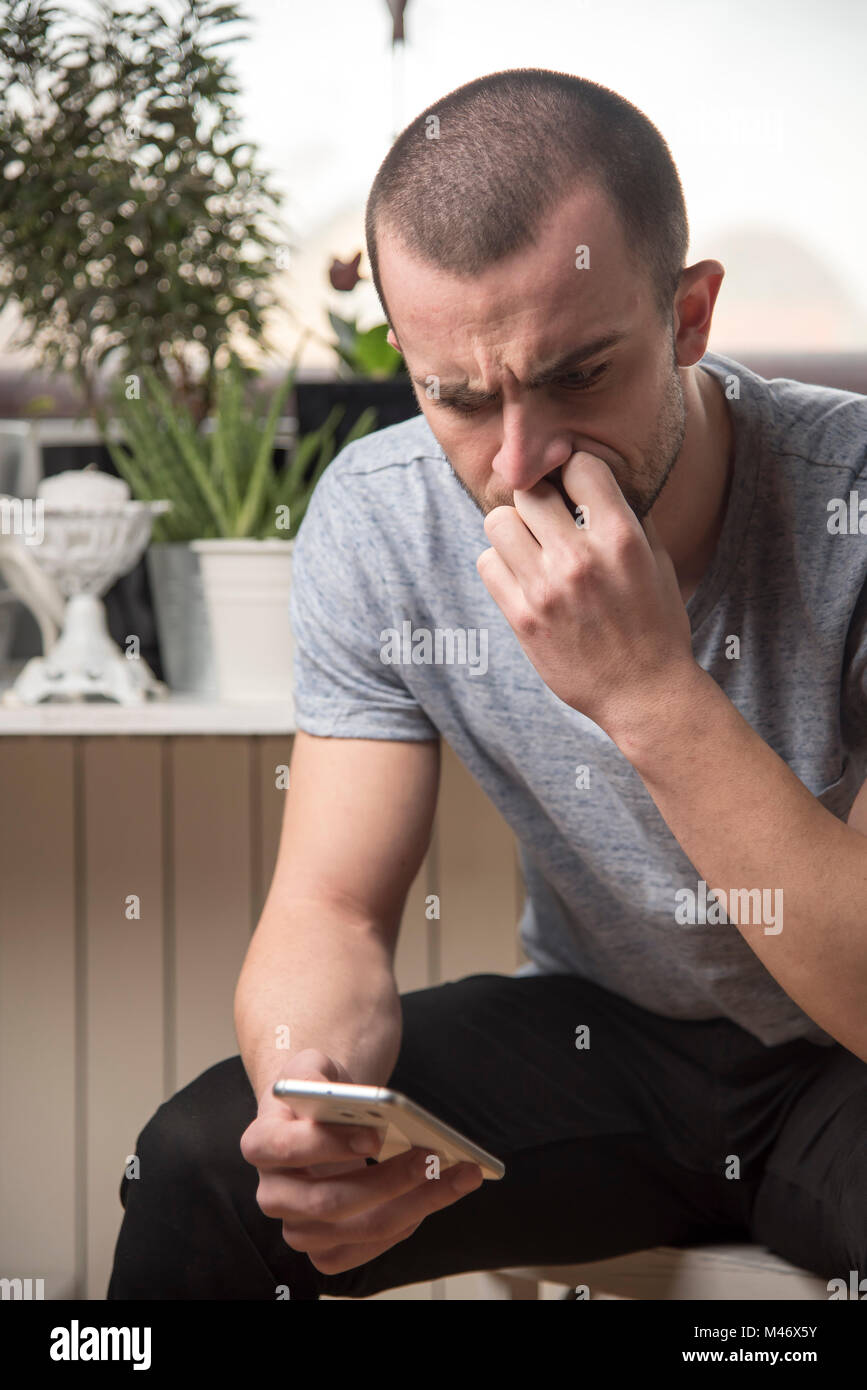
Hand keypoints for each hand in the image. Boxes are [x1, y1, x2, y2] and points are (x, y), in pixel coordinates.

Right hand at [240, 1049, 482, 1276]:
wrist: (316, 1120)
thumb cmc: (317, 1094)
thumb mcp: (314, 1067)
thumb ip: (322, 1077)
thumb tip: (360, 1106)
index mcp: (261, 1142)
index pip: (286, 1148)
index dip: (330, 1145)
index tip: (375, 1134)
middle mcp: (273, 1193)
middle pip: (330, 1200)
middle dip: (389, 1180)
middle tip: (434, 1157)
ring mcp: (297, 1227)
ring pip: (360, 1228)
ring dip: (415, 1204)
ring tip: (456, 1175)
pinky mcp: (324, 1249)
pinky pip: (369, 1248)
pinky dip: (408, 1223)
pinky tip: (436, 1196)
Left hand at [476, 450, 696, 740]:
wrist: (644, 692)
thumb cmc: (656, 623)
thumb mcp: (658, 561)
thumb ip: (627, 515)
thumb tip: (590, 475)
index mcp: (621, 538)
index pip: (579, 465)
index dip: (574, 471)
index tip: (574, 488)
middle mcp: (580, 559)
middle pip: (529, 490)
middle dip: (539, 499)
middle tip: (549, 520)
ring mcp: (546, 589)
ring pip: (498, 522)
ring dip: (514, 529)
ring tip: (533, 548)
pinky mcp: (521, 618)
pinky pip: (487, 563)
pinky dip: (500, 564)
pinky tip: (523, 576)